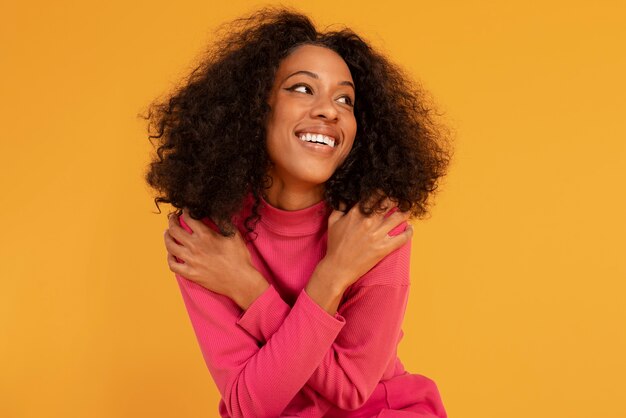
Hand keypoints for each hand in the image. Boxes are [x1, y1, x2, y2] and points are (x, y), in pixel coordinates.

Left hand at [163, 209, 268, 308]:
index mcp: (206, 235)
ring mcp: (191, 261)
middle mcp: (195, 247)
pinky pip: (173, 265)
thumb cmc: (239, 257)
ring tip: (167, 233)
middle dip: (171, 221)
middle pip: (175, 231)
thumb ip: (222, 221)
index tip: (184, 210)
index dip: (185, 212)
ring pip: (170, 246)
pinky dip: (169, 258)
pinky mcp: (190, 274)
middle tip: (172, 218)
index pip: (188, 219)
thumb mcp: (234, 235)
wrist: (240, 280)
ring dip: (167, 237)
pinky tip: (170, 254)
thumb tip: (213, 212)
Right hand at [306, 198, 412, 312]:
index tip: (388, 190)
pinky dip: (409, 232)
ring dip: (405, 212)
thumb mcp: (332, 222)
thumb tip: (346, 199)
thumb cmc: (335, 245)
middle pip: (389, 203)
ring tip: (407, 210)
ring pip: (398, 217)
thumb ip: (339, 208)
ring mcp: (378, 235)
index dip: (383, 190)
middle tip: (401, 198)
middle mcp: (369, 222)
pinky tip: (410, 228)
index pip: (375, 195)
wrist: (338, 268)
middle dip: (396, 199)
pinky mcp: (384, 248)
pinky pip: (403, 238)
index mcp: (357, 213)